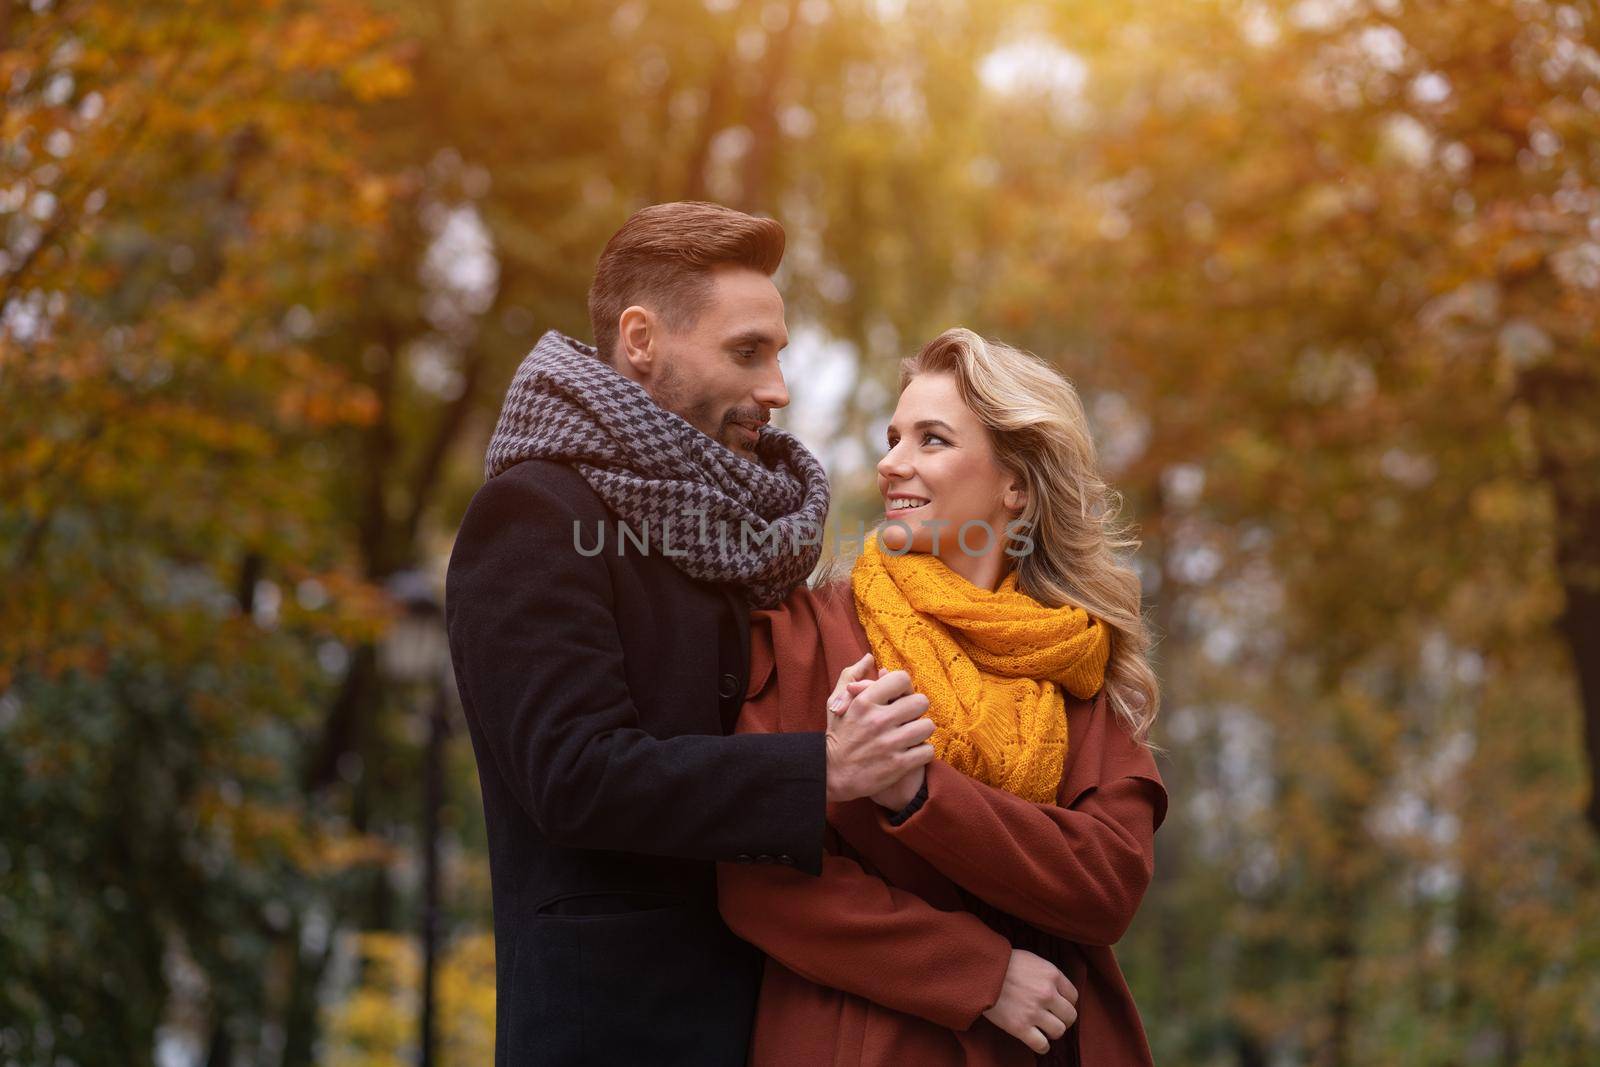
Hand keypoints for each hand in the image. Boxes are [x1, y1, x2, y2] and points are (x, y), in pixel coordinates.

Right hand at [824, 656, 934, 802]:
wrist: (830, 774)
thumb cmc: (838, 735)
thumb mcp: (837, 702)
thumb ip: (852, 676)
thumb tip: (869, 657)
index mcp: (864, 701)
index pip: (902, 679)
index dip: (905, 688)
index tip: (899, 699)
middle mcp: (877, 720)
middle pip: (921, 702)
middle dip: (916, 711)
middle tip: (907, 719)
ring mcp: (889, 743)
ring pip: (928, 726)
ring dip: (921, 732)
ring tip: (910, 736)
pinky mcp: (897, 765)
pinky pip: (928, 751)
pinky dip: (922, 753)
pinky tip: (911, 754)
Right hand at [982, 949, 1077, 1054]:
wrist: (979, 970)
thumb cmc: (1003, 963)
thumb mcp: (1032, 960)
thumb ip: (1048, 975)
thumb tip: (1058, 992)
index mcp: (1052, 974)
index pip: (1073, 997)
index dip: (1065, 1002)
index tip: (1056, 1005)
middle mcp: (1046, 993)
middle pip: (1070, 1016)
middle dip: (1062, 1019)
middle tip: (1051, 1018)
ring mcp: (1033, 1011)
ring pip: (1059, 1031)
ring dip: (1052, 1032)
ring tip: (1042, 1028)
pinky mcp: (1020, 1027)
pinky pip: (1042, 1045)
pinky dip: (1042, 1046)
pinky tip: (1037, 1040)